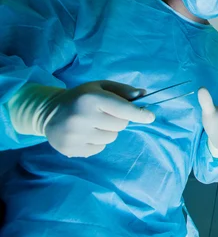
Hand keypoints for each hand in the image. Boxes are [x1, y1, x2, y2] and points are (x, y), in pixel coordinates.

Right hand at [15, 80, 154, 157]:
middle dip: (119, 120)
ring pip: (111, 138)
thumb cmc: (81, 97)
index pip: (123, 109)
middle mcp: (82, 117)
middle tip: (106, 115)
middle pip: (121, 125)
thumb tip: (143, 94)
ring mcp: (75, 135)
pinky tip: (86, 133)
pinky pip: (99, 149)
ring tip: (94, 124)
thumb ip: (122, 90)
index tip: (150, 116)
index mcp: (91, 98)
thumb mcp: (100, 87)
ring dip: (108, 131)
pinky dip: (97, 142)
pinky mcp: (70, 149)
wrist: (49, 112)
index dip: (139, 113)